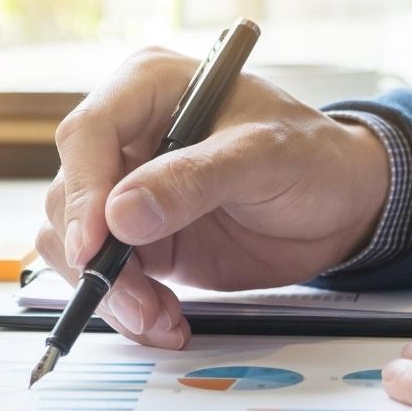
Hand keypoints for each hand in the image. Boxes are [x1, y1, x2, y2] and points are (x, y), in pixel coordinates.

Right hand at [37, 48, 390, 347]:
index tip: (94, 246)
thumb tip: (120, 216)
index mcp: (148, 89)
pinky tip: (162, 321)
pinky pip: (103, 273)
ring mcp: (123, 189)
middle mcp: (124, 137)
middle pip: (70, 196)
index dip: (83, 192)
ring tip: (158, 318)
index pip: (88, 134)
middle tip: (138, 302)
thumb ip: (192, 181)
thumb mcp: (262, 158)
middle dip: (97, 258)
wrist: (341, 206)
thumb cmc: (311, 158)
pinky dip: (125, 304)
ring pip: (73, 241)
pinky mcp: (132, 236)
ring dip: (109, 289)